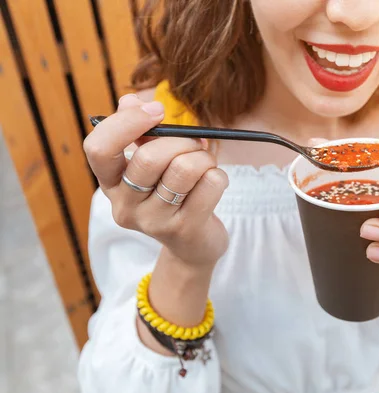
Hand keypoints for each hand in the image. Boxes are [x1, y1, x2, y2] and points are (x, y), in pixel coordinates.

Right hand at [83, 94, 229, 267]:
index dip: (127, 122)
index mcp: (110, 182)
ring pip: (184, 169)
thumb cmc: (173, 193)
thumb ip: (141, 131)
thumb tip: (129, 101)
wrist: (194, 245)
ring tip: (204, 164)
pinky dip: (218, 175)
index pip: (98, 148)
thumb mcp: (153, 163)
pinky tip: (212, 184)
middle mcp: (124, 206)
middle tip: (195, 142)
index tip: (156, 111)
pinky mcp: (185, 229)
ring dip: (203, 157)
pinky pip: (211, 184)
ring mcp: (153, 222)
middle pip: (150, 158)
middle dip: (182, 141)